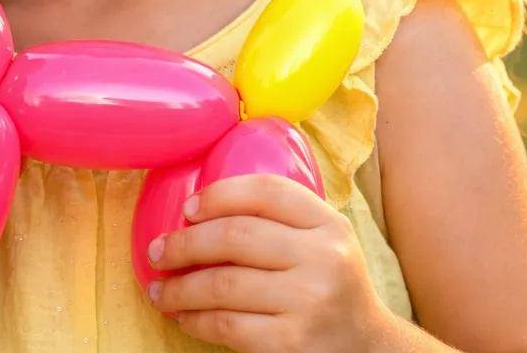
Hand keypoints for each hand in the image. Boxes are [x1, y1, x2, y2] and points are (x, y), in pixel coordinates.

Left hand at [145, 174, 393, 352]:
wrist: (368, 349)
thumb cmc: (330, 289)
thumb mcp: (324, 244)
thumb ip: (282, 223)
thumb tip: (200, 212)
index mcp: (329, 223)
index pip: (267, 191)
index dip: (219, 195)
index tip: (188, 209)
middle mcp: (324, 257)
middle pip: (235, 235)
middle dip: (184, 243)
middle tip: (158, 252)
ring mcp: (309, 301)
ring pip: (222, 283)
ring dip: (179, 288)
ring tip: (160, 291)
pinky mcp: (291, 342)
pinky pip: (226, 325)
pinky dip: (196, 320)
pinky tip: (184, 316)